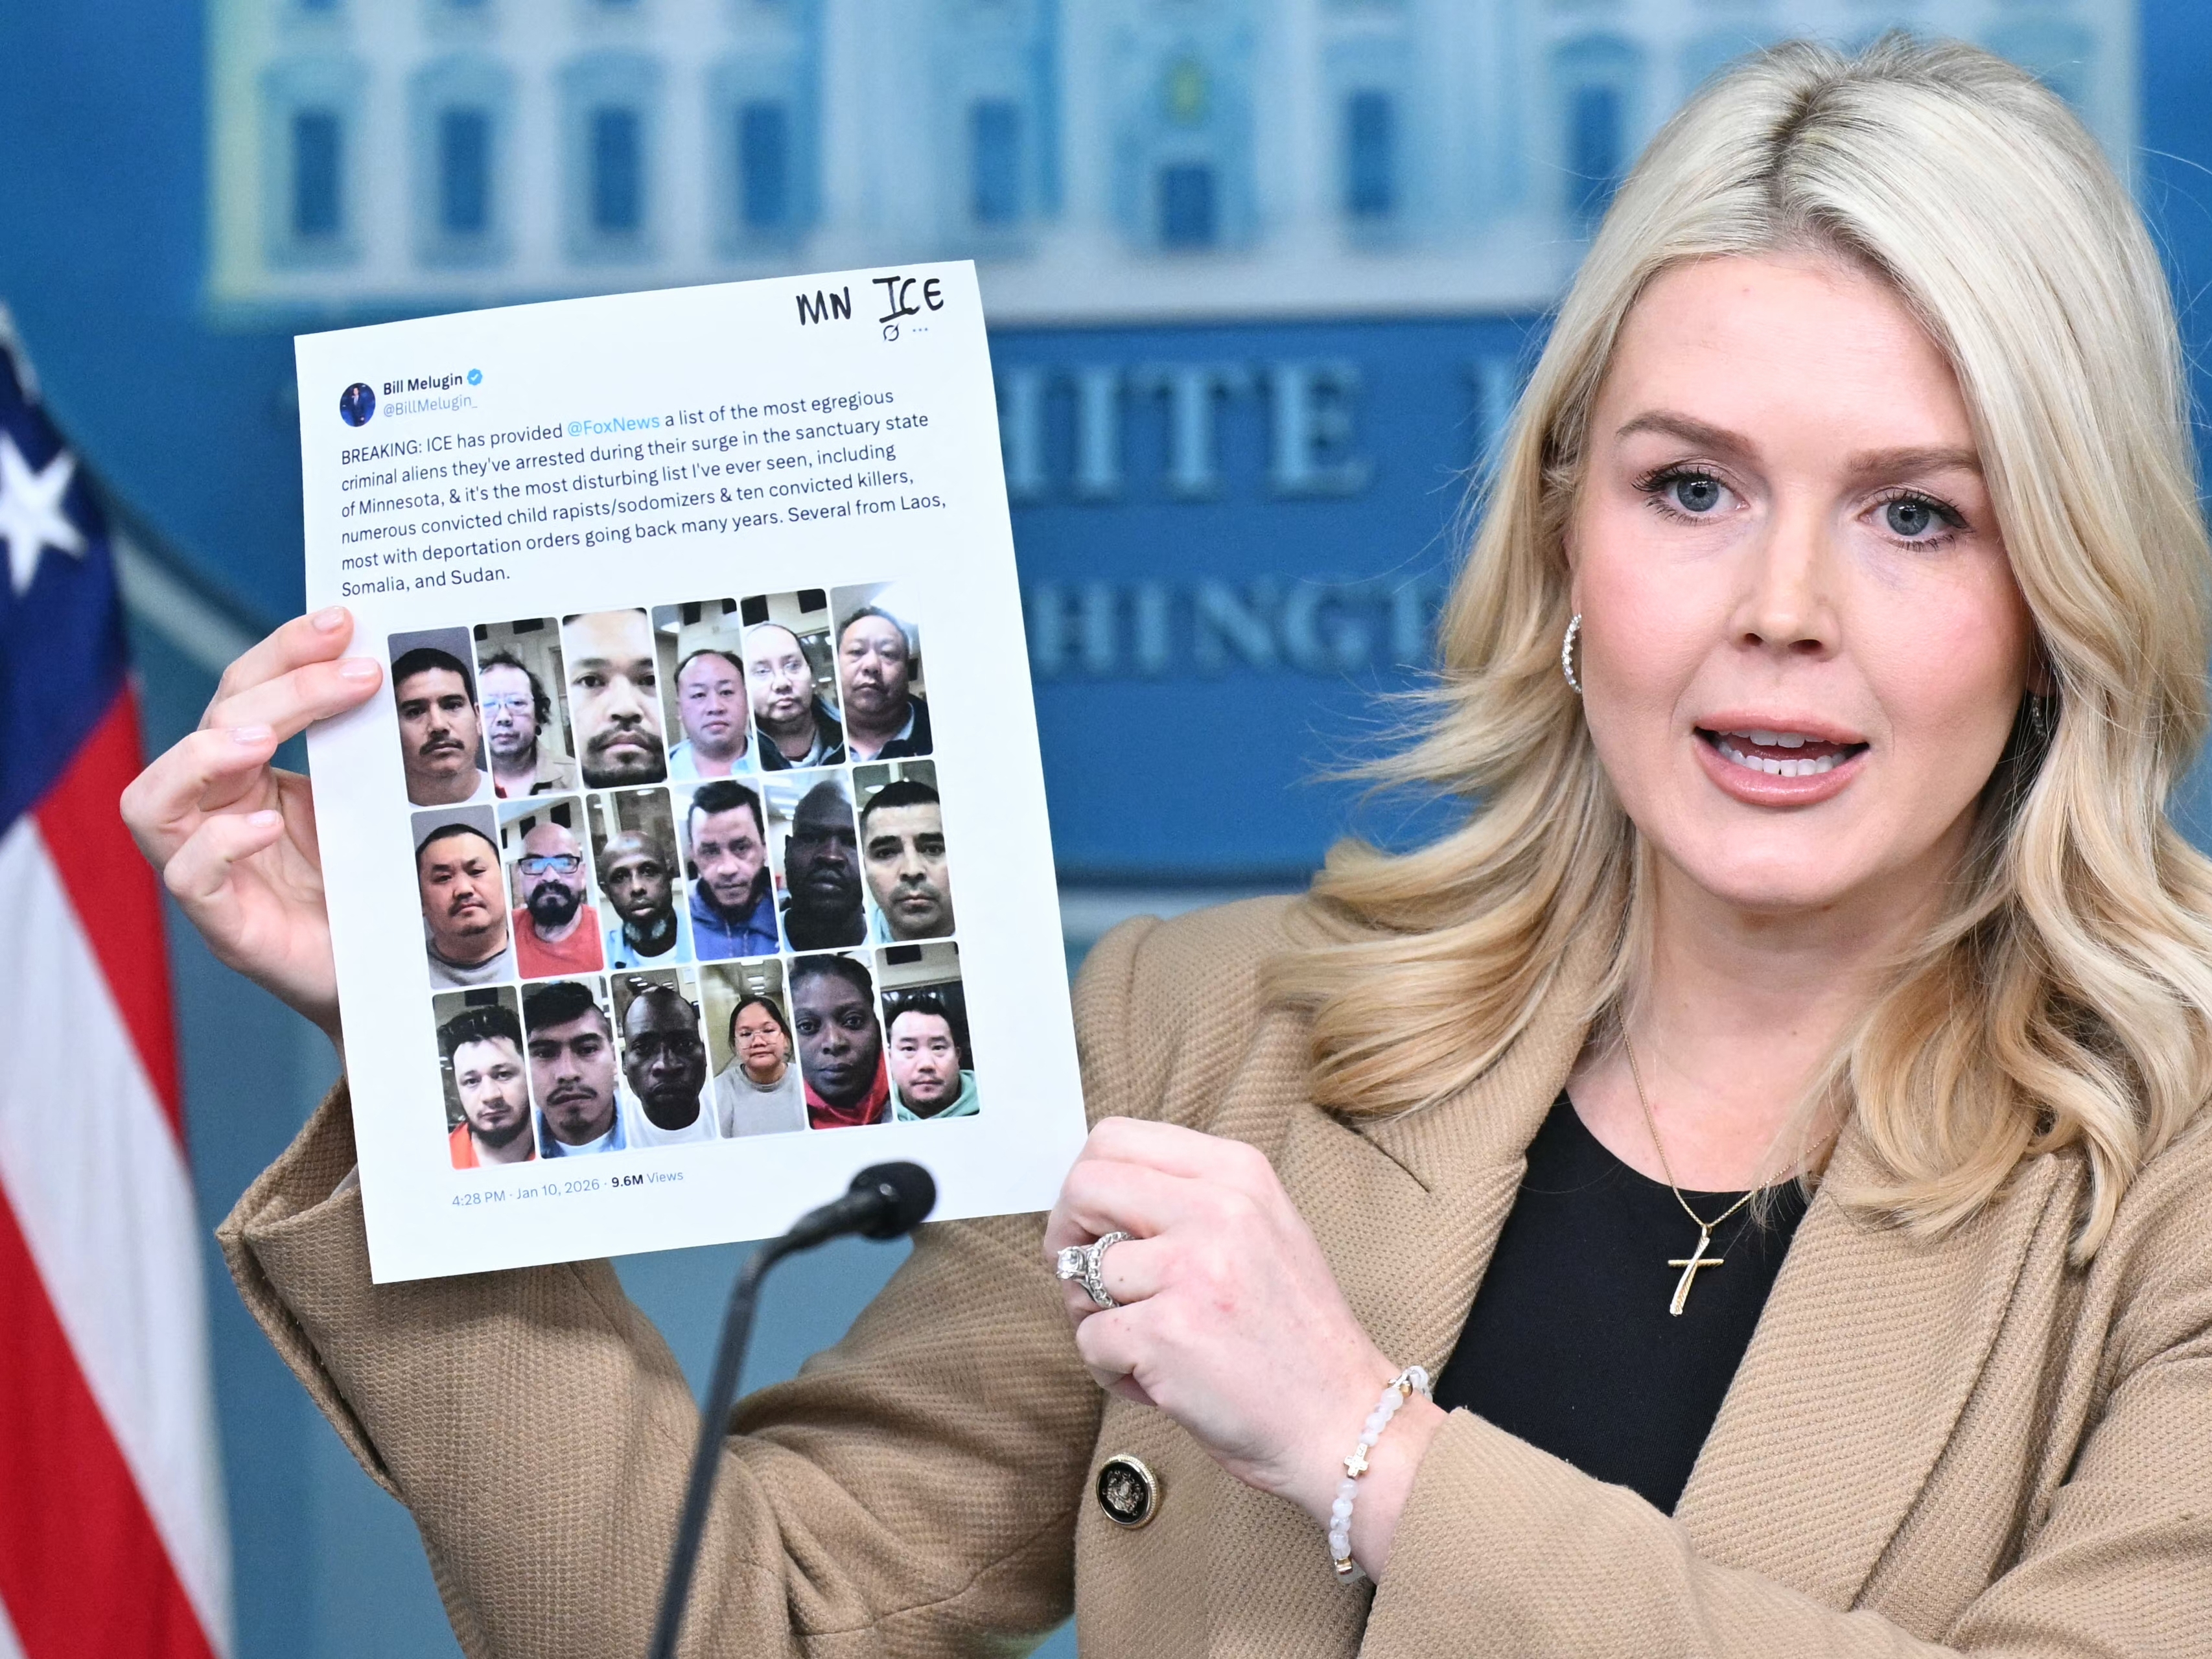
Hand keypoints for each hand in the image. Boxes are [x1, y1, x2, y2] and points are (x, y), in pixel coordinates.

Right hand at [121, 607, 382, 1045]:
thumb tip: (389, 666)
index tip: (343, 620)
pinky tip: (265, 827)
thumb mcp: (372, 804)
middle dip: (280, 687)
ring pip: (153, 800)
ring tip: (266, 741)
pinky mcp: (226, 925)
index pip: (247, 693)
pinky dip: (220, 845)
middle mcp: (219, 812)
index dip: (285, 651)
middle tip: (350, 669)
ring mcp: (213, 870)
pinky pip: (188, 877)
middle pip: (215, 728)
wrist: (394, 974)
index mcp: (251, 775)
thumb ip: (363, 750)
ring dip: (205, 758)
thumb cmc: (375, 886)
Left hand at [1044, 1117, 1435, 1543]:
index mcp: (1238, 1172)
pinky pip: (1090, 1339)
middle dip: (1066, 1240)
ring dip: (1095, 1317)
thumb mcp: (1262, 1230)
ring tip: (1149, 1345)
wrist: (1344, 1420)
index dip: (1086, 1185)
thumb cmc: (1295, 1336)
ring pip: (1078, 1272)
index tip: (1094, 1228)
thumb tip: (1093, 1196)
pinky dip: (1112, 1370)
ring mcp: (1191, 1268)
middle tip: (1090, 1284)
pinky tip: (1161, 1380)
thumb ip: (1188, 1200)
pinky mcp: (1168, 1332)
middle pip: (1083, 1187)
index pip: (1116, 1139)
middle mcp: (1217, 1208)